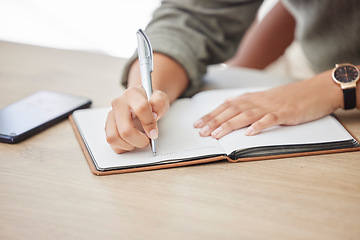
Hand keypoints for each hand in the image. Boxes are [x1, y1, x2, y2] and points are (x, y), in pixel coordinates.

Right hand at [105, 86, 168, 152]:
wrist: (140, 103)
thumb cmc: (150, 102)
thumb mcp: (160, 99)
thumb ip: (159, 103)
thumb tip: (154, 115)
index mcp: (132, 94)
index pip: (141, 109)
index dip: (149, 124)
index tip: (154, 133)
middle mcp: (118, 104)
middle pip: (126, 130)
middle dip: (140, 140)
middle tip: (147, 141)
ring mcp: (111, 116)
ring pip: (114, 138)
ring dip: (130, 145)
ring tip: (138, 141)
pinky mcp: (107, 126)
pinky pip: (112, 143)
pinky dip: (123, 147)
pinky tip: (131, 142)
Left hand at [193, 70, 342, 138]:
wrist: (315, 90)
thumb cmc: (289, 97)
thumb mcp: (265, 99)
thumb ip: (248, 106)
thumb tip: (229, 112)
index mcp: (252, 98)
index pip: (226, 106)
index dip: (211, 115)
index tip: (197, 124)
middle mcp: (258, 101)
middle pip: (232, 111)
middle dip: (214, 121)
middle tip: (200, 131)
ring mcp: (271, 107)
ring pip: (246, 116)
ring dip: (229, 125)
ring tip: (216, 134)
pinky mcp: (286, 114)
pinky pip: (270, 120)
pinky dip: (259, 126)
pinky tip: (249, 134)